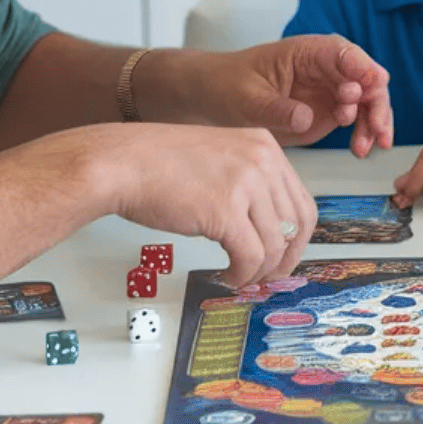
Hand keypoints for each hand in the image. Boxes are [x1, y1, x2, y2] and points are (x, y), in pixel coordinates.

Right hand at [98, 123, 318, 287]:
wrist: (121, 163)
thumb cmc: (158, 165)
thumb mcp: (220, 159)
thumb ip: (249, 184)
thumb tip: (270, 228)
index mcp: (264, 145)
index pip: (301, 201)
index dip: (297, 238)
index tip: (285, 256)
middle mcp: (262, 160)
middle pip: (296, 224)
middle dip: (285, 258)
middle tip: (270, 276)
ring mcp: (246, 183)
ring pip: (274, 244)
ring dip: (260, 270)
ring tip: (242, 278)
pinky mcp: (226, 210)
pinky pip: (250, 256)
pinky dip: (243, 275)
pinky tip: (230, 277)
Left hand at [213, 35, 393, 155]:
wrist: (214, 98)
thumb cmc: (227, 84)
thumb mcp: (246, 98)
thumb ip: (276, 108)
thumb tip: (306, 118)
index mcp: (307, 52)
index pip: (344, 54)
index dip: (362, 68)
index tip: (374, 85)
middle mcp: (326, 69)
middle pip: (365, 78)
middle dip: (376, 102)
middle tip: (376, 127)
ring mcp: (330, 91)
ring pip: (367, 102)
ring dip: (374, 122)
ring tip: (366, 147)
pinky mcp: (328, 112)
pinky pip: (357, 121)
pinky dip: (364, 134)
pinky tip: (361, 150)